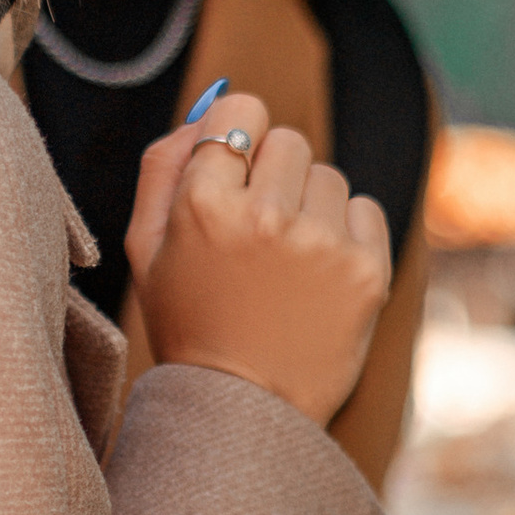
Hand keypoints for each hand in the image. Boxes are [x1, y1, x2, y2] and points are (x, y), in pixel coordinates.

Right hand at [126, 96, 391, 427]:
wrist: (243, 411)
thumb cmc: (189, 322)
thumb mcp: (147, 247)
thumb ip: (166, 163)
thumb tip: (216, 103)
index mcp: (202, 205)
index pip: (241, 111)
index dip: (238, 142)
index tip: (234, 177)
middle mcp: (266, 217)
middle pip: (289, 140)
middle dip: (274, 176)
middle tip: (257, 235)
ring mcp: (322, 244)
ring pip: (328, 176)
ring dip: (310, 207)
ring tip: (286, 264)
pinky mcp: (368, 271)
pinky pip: (365, 209)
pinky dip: (347, 234)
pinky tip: (318, 277)